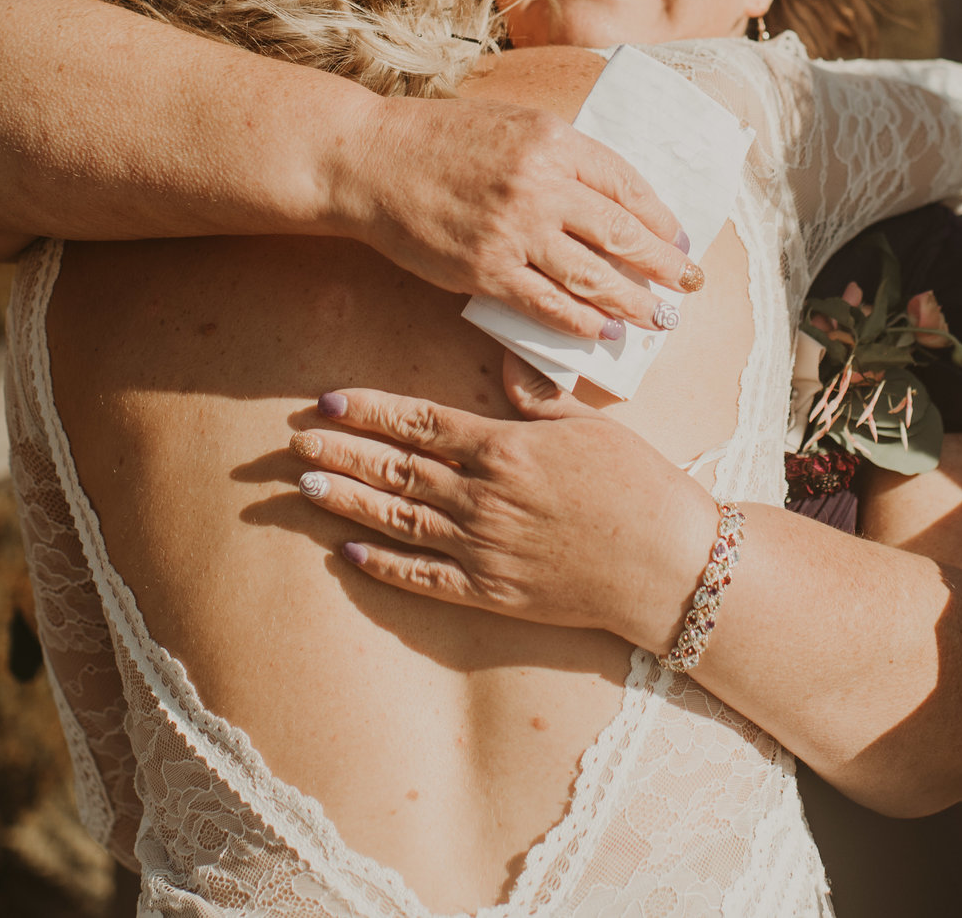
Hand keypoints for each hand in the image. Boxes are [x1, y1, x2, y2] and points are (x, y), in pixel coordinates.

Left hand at [288, 357, 720, 650]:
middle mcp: (484, 497)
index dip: (371, 411)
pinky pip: (424, 578)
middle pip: (396, 468)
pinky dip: (383, 566)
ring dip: (348, 501)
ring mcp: (483, 548)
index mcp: (506, 448)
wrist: (668, 563)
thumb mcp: (590, 426)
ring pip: (398, 519)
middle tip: (294, 443)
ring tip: (304, 487)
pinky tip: (349, 552)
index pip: (420, 423)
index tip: (329, 401)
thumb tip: (501, 367)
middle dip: (341, 452)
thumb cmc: (638, 486)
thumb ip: (538, 400)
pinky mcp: (491, 593)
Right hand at [336, 94, 701, 338]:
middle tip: (690, 287)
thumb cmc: (439, 138)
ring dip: (633, 304)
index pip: (627, 186)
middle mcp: (541, 185)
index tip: (681, 241)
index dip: (661, 219)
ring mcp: (513, 230)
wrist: (369, 159)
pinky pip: (547, 305)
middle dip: (664, 267)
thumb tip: (611, 197)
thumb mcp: (512, 124)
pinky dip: (581, 323)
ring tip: (658, 320)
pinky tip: (602, 332)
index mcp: (554, 141)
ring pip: (592, 277)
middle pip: (621, 235)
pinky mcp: (484, 270)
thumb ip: (561, 155)